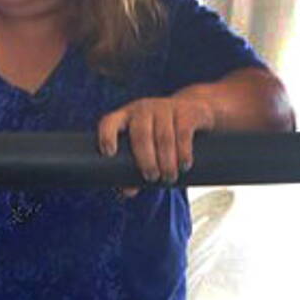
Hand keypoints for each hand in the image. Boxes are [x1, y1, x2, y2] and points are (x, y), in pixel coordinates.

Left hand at [98, 94, 216, 185]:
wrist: (193, 111)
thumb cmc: (161, 135)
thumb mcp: (146, 148)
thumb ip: (133, 169)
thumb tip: (127, 191)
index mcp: (125, 117)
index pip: (109, 122)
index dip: (107, 136)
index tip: (109, 153)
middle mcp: (142, 110)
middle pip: (141, 134)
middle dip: (145, 159)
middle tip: (151, 178)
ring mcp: (164, 108)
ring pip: (164, 137)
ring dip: (166, 161)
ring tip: (168, 178)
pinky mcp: (185, 111)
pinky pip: (183, 133)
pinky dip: (183, 152)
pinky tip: (184, 165)